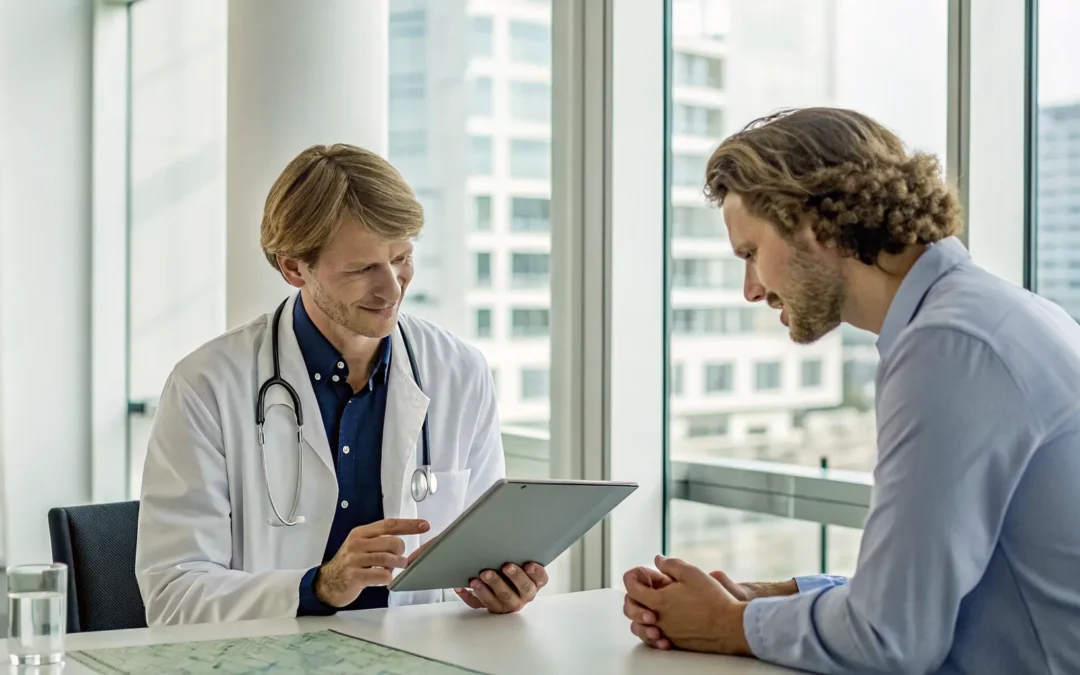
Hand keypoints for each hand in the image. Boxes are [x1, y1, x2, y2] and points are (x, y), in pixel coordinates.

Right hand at [315, 518, 429, 607]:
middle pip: (392, 541)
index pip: (389, 524)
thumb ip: (379, 541)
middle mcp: (357, 543)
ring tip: (391, 568)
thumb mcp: (361, 546)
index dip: (409, 525)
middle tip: (398, 559)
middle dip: (401, 551)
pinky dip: (387, 577)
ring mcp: (355, 560)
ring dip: (396, 565)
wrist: (328, 583)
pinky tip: (383, 577)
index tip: (424, 525)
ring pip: (388, 558)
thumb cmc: (349, 564)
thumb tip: (402, 541)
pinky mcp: (355, 576)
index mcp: (361, 533)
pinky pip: (381, 575)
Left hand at [455, 563, 547, 613]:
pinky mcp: (489, 607)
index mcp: (533, 584)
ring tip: (478, 578)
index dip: (536, 572)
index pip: (539, 579)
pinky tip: (461, 587)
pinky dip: (468, 596)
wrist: (501, 584)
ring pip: (498, 600)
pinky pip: (478, 604)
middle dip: (513, 577)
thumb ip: (519, 555)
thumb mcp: (520, 562)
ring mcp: (505, 604)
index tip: (529, 564)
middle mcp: (522, 597)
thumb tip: (511, 536)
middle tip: (505, 566)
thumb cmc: (512, 570)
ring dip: (488, 589)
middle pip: (520, 590)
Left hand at [624, 567, 795, 647]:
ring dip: (641, 616)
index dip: (634, 577)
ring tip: (654, 608)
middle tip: (647, 589)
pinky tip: (664, 623)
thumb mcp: (692, 574)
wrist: (730, 626)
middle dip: (634, 597)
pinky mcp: (675, 643)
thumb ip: (671, 565)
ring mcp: (665, 633)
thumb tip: (658, 561)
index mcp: (658, 600)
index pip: (631, 588)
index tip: (643, 574)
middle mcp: (658, 619)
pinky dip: (653, 631)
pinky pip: (654, 640)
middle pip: (630, 609)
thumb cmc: (713, 600)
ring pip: (639, 627)